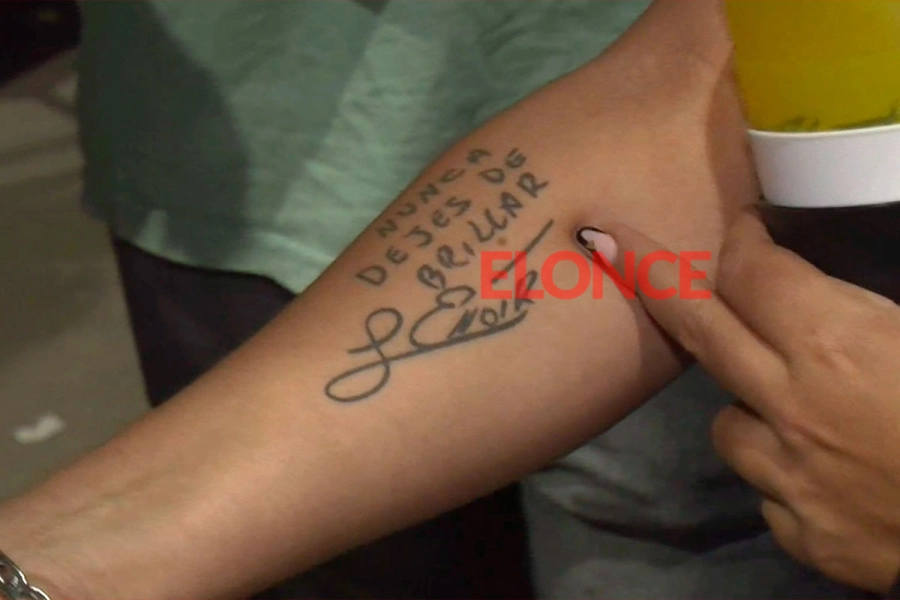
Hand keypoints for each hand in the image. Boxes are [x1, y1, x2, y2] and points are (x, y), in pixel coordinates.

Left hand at [584, 210, 899, 591]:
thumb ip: (868, 305)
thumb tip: (824, 284)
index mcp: (836, 347)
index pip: (750, 274)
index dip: (741, 243)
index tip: (741, 232)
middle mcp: (792, 408)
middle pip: (698, 328)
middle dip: (648, 276)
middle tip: (609, 243)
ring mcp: (789, 478)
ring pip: (726, 425)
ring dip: (746, 407)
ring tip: (795, 408)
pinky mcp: (803, 535)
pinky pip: (768, 493)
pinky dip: (783, 477)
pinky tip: (826, 476)